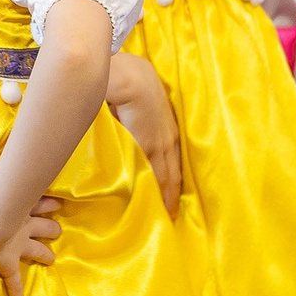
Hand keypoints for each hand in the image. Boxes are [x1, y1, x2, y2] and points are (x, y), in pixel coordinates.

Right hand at [0, 187, 64, 295]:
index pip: (36, 204)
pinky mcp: (9, 264)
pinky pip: (14, 281)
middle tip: (57, 231)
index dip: (47, 204)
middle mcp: (23, 226)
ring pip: (39, 250)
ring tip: (51, 258)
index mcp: (17, 209)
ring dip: (46, 254)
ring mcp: (18, 245)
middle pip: (44, 228)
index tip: (58, 205)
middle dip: (51, 230)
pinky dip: (16, 293)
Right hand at [108, 56, 185, 212]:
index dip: (173, 181)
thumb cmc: (132, 85)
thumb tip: (122, 130)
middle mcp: (168, 140)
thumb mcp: (138, 107)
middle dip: (172, 195)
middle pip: (173, 173)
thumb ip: (133, 123)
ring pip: (164, 176)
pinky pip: (151, 172)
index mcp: (168, 131)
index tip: (172, 197)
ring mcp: (159, 144)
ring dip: (163, 196)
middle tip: (171, 216)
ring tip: (163, 215)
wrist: (133, 79)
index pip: (174, 162)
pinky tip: (150, 201)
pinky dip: (151, 188)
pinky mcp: (147, 146)